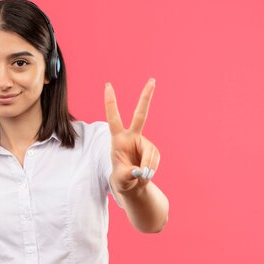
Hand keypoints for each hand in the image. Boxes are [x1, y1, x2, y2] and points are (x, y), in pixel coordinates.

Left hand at [104, 78, 160, 193]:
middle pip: (140, 115)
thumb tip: (141, 171)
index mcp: (118, 139)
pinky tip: (145, 173)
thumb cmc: (121, 178)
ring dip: (148, 166)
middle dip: (146, 97)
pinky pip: (155, 159)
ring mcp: (144, 142)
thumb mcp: (121, 179)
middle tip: (152, 80)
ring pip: (150, 152)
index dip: (110, 103)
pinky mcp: (152, 149)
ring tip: (140, 176)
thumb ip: (129, 174)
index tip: (108, 85)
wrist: (131, 183)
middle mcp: (132, 136)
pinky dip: (152, 168)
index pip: (113, 118)